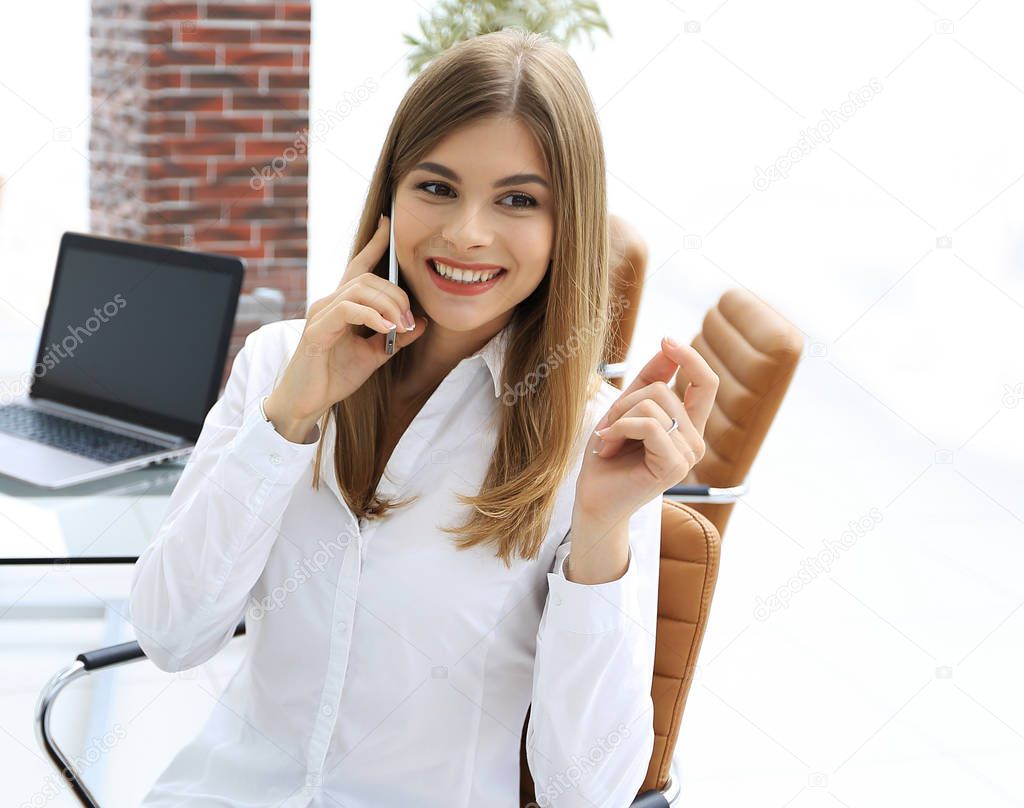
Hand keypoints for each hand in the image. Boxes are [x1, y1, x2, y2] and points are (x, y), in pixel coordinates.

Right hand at [264, 214, 425, 439]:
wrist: (306, 403)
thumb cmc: (334, 376)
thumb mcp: (374, 356)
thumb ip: (396, 338)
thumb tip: (423, 322)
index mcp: (342, 305)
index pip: (358, 266)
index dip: (374, 244)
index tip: (389, 224)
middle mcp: (328, 303)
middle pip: (368, 278)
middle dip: (396, 294)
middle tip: (411, 320)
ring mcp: (320, 314)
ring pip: (359, 289)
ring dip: (388, 305)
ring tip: (401, 326)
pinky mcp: (316, 331)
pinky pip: (347, 310)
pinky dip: (371, 316)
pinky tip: (386, 328)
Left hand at [572, 336, 718, 529]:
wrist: (593, 500)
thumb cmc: (607, 457)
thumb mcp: (624, 410)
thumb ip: (649, 380)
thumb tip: (668, 346)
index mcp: (687, 427)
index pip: (706, 384)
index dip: (690, 358)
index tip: (666, 339)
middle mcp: (694, 441)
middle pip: (664, 389)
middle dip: (625, 400)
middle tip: (608, 427)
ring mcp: (688, 455)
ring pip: (653, 403)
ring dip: (618, 417)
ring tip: (608, 441)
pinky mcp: (675, 466)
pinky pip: (649, 424)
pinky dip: (620, 429)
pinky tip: (608, 447)